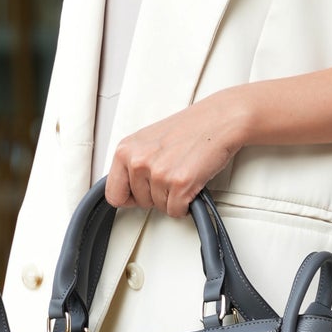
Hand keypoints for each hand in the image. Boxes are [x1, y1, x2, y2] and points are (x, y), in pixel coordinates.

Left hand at [104, 89, 250, 216]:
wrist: (219, 120)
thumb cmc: (189, 128)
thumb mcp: (148, 141)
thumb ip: (133, 162)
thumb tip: (126, 186)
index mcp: (125, 150)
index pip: (112, 194)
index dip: (130, 198)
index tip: (140, 193)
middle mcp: (138, 161)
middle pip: (139, 203)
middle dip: (156, 195)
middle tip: (171, 175)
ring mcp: (158, 173)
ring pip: (159, 207)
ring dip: (173, 197)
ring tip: (182, 174)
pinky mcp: (179, 184)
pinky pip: (176, 211)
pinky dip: (186, 205)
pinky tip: (191, 184)